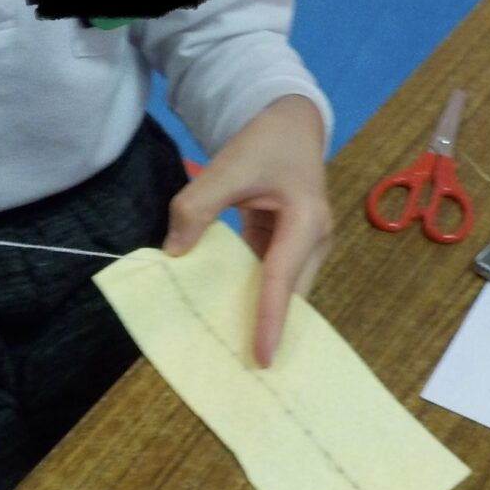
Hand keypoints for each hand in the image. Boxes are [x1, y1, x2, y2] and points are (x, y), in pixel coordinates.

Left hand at [162, 96, 333, 366]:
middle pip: (290, 294)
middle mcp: (315, 240)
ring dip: (262, 314)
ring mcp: (307, 245)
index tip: (261, 358)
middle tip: (243, 368)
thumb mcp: (226, 168)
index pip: (281, 279)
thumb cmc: (264, 142)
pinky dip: (254, 295)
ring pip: (284, 289)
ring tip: (235, 350)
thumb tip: (174, 254)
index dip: (270, 320)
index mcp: (306, 221)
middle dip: (270, 329)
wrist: (290, 121)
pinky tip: (229, 313)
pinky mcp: (292, 245)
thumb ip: (197, 208)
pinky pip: (273, 277)